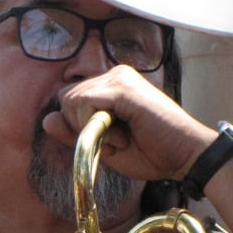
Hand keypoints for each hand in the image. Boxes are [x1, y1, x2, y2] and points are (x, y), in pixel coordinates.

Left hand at [42, 65, 215, 182]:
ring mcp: (119, 77)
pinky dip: (97, 127)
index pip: (69, 100)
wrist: (185, 157)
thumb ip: (74, 133)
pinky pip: (85, 104)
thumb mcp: (103, 146)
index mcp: (110, 85)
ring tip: (122, 138)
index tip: (108, 140)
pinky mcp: (124, 87)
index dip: (77, 126)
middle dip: (81, 128)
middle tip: (116, 140)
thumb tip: (47, 119)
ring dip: (91, 129)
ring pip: (72, 101)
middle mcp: (114, 74)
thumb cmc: (150, 153)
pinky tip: (121, 136)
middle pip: (66, 99)